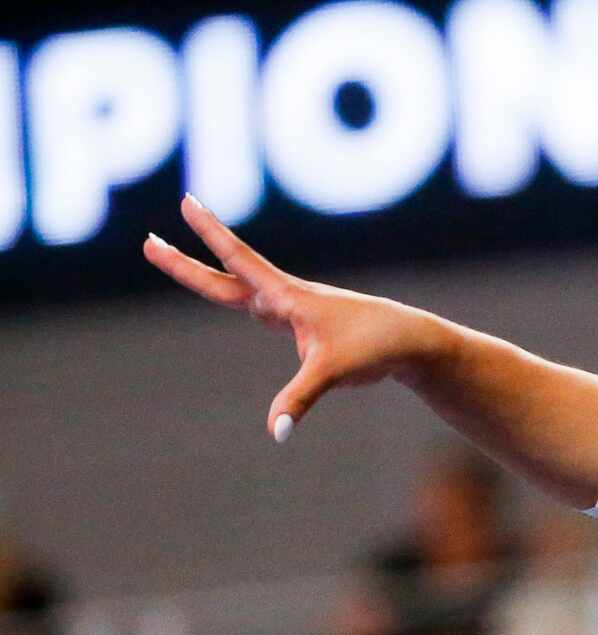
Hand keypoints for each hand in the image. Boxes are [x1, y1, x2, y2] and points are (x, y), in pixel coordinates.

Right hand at [143, 194, 438, 441]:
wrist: (412, 342)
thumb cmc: (375, 347)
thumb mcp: (331, 373)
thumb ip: (299, 400)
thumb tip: (276, 433)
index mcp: (288, 297)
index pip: (239, 260)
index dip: (211, 233)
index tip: (187, 201)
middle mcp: (287, 298)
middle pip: (225, 277)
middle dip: (185, 263)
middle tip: (148, 240)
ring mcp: (296, 311)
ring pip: (244, 291)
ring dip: (211, 278)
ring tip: (178, 261)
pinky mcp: (308, 326)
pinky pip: (267, 312)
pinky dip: (247, 302)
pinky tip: (252, 306)